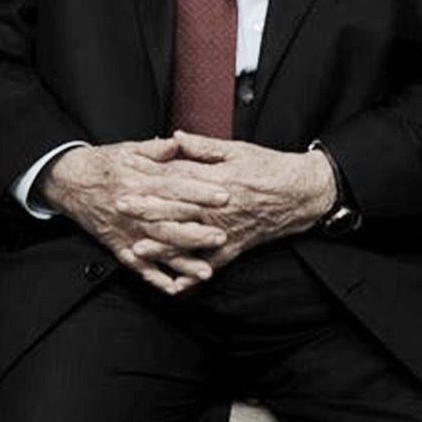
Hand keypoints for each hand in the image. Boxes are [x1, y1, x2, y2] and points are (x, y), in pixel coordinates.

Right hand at [39, 138, 231, 294]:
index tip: (223, 195)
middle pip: (168, 222)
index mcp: (137, 182)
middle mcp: (132, 208)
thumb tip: (180, 143)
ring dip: (181, 262)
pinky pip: (138, 266)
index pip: (173, 188)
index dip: (199, 192)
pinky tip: (174, 288)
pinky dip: (155, 278)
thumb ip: (156, 149)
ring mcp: (125, 230)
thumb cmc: (103, 165)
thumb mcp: (128, 149)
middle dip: (196, 231)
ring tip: (205, 271)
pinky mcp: (118, 245)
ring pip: (157, 248)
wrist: (69, 181)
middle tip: (222, 235)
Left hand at [130, 131, 335, 270]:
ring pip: (190, 240)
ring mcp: (227, 229)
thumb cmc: (269, 167)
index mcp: (217, 180)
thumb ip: (203, 146)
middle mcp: (219, 207)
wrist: (303, 193)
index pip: (178, 180)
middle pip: (177, 210)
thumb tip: (174, 137)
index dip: (151, 180)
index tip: (127, 179)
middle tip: (119, 210)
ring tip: (137, 250)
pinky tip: (176, 284)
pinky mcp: (237, 246)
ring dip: (163, 247)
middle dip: (146, 211)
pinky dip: (195, 275)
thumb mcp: (237, 149)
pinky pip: (213, 263)